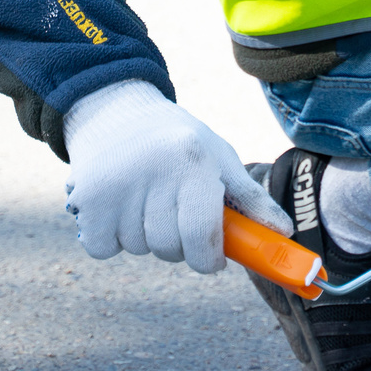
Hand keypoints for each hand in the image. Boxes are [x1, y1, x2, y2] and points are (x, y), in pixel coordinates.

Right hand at [61, 79, 287, 273]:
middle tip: (176, 218)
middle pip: (169, 247)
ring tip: (145, 202)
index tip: (212, 260)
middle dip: (178, 245)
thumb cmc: (178, 141)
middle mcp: (153, 170)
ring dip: (145, 238)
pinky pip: (103, 248)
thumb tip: (284, 232)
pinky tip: (119, 209)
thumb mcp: (219, 157)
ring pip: (138, 248)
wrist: (116, 111)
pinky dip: (112, 240)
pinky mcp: (86, 198)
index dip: (209, 258)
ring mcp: (115, 185)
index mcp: (193, 160)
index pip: (202, 233)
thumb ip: (250, 197)